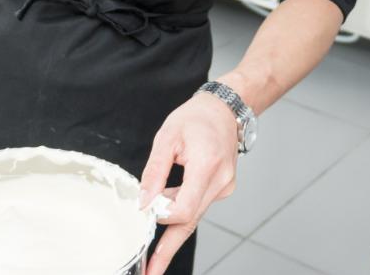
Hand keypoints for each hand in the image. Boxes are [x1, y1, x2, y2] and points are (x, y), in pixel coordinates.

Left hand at [139, 93, 239, 274]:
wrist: (225, 110)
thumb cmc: (196, 118)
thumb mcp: (167, 137)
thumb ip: (154, 172)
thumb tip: (144, 202)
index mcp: (207, 166)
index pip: (184, 209)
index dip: (162, 216)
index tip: (144, 213)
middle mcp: (220, 182)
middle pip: (190, 223)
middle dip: (168, 249)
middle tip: (151, 271)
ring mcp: (224, 188)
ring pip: (193, 215)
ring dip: (171, 223)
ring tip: (152, 229)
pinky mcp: (222, 189)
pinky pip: (197, 205)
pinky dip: (180, 207)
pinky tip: (169, 199)